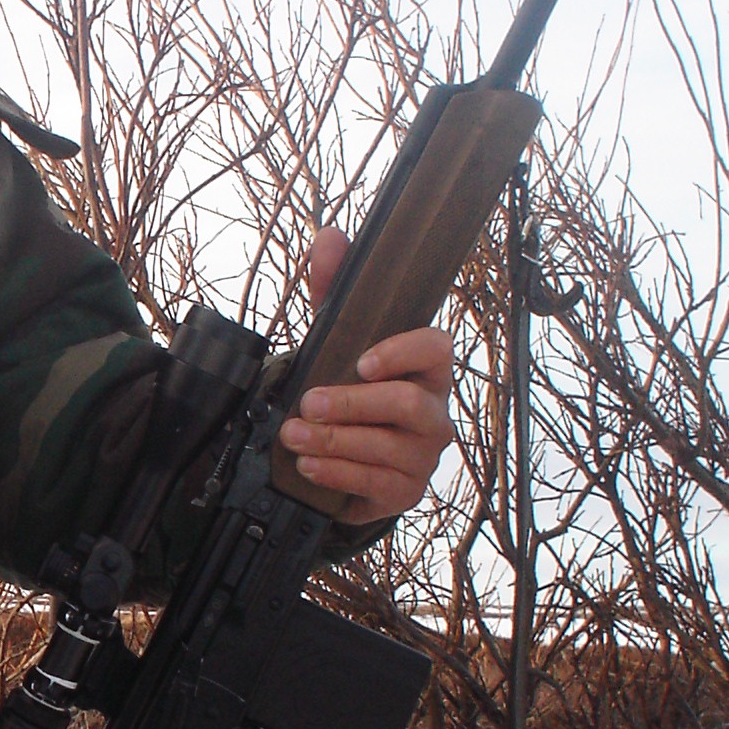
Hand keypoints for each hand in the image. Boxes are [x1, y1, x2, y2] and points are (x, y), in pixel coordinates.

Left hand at [276, 226, 453, 523]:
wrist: (347, 450)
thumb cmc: (349, 385)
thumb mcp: (337, 335)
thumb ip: (333, 286)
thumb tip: (330, 239)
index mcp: (426, 368)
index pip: (436, 349)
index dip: (403, 353)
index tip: (362, 361)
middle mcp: (434, 410)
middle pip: (406, 404)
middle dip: (351, 404)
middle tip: (307, 402)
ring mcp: (423, 453)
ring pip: (387, 447)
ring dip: (333, 441)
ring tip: (292, 435)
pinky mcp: (405, 489)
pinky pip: (376, 483)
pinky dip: (337, 473)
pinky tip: (308, 464)